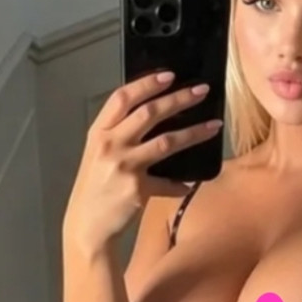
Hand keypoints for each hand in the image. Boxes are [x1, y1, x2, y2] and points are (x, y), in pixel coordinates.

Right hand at [62, 70, 220, 253]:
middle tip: (201, 91)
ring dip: (194, 132)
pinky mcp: (138, 189)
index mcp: (98, 133)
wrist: (87, 227)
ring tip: (214, 125)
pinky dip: (181, 184)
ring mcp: (125, 166)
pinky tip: (191, 183)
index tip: (169, 75)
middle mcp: (110, 145)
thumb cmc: (94, 190)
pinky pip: (168, 183)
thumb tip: (152, 117)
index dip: (146, 83)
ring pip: (167, 141)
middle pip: (149, 113)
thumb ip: (118, 136)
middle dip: (179, 99)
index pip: (122, 98)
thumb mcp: (98, 156)